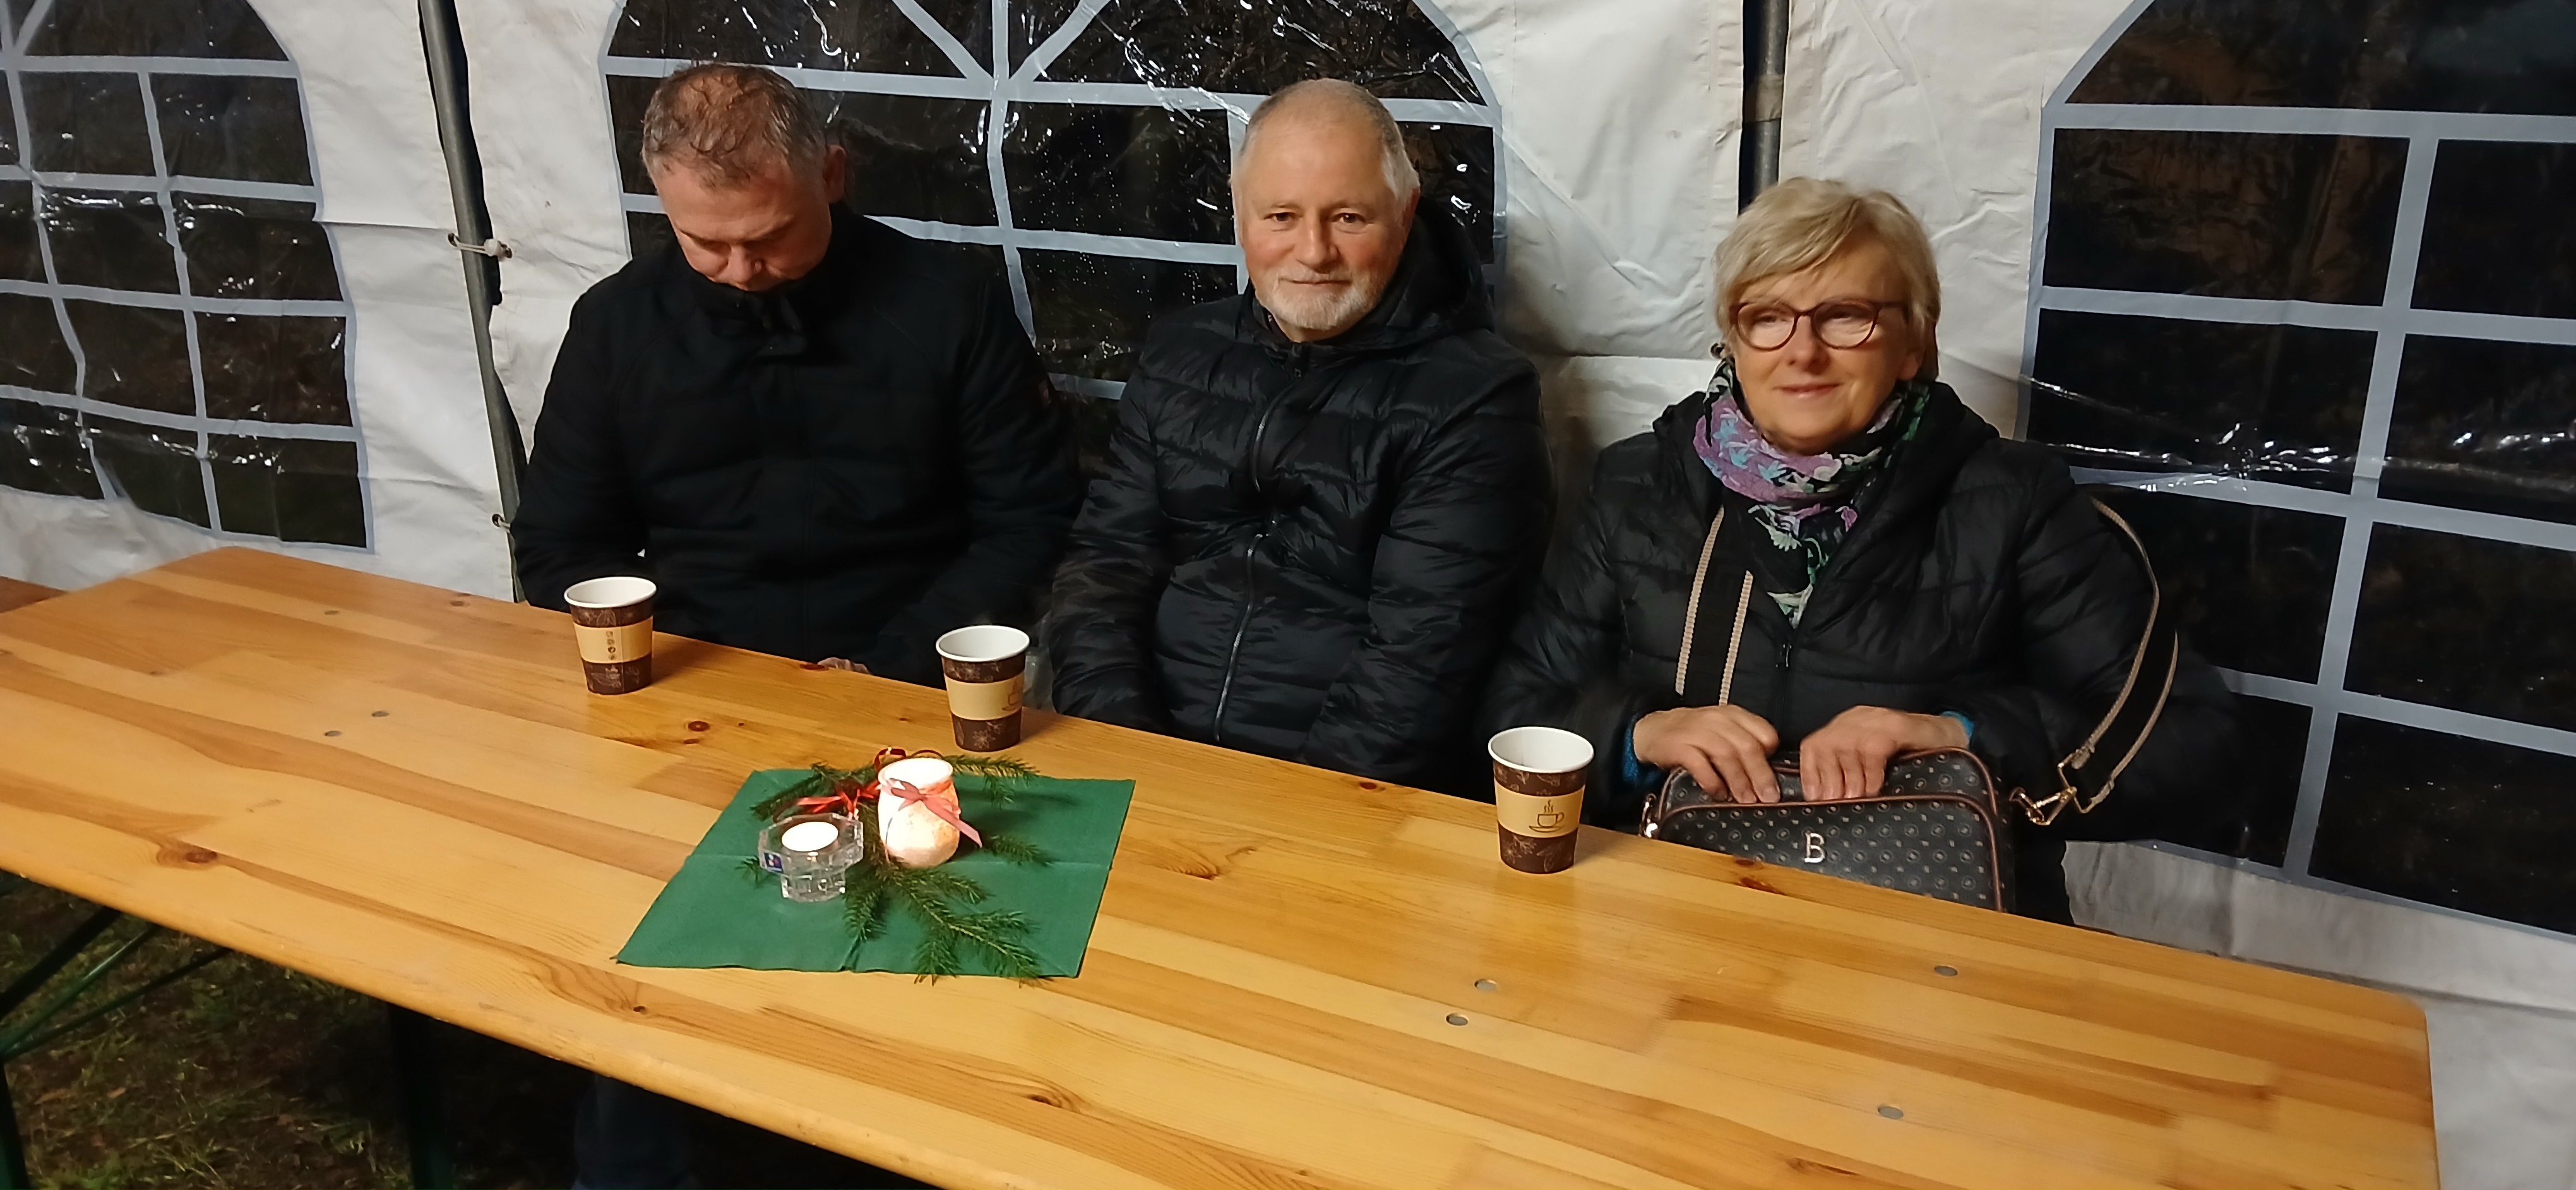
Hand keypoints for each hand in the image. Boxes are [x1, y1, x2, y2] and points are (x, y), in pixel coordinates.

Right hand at [1633, 705, 1782, 803]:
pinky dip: (1712, 781)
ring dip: (1739, 780)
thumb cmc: (1693, 734)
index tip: (1778, 775)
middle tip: (1768, 796)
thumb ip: (1743, 743)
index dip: (1773, 755)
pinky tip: (1718, 793)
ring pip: (1726, 755)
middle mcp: (1717, 719)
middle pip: (1747, 746)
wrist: (1653, 729)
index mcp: (1733, 715)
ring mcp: (1696, 731)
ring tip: (1745, 799)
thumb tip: (1768, 772)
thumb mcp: (1722, 731)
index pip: (1762, 731)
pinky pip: (1699, 763)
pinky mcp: (1678, 745)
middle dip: (1760, 774)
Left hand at [1795, 707, 1966, 800]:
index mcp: (1845, 727)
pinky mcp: (1897, 726)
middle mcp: (1856, 719)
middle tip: (1836, 804)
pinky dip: (1871, 773)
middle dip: (1828, 779)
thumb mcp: (1873, 764)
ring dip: (1849, 778)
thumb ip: (1852, 775)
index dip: (1810, 774)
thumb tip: (1830, 803)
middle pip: (1825, 746)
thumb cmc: (1910, 756)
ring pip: (1847, 746)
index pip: (1814, 747)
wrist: (1950, 736)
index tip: (1814, 799)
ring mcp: (1877, 719)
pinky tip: (1875, 790)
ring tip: (1855, 801)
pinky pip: (1874, 748)